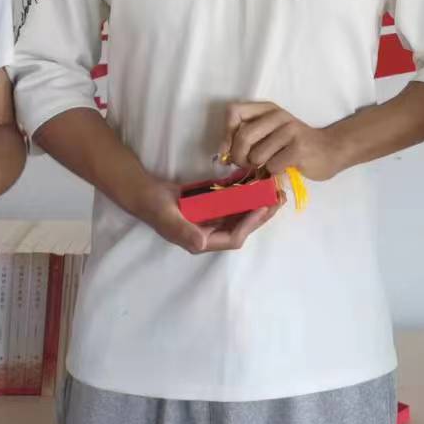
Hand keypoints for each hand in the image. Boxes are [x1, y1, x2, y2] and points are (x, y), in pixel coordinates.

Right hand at [128, 171, 282, 255]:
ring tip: (274, 188)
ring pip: (242, 213)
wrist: (145, 193)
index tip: (262, 207)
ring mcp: (212, 218)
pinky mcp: (212, 206)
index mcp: (202, 240)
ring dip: (258, 201)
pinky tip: (256, 178)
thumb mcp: (167, 219)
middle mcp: (211, 232)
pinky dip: (245, 190)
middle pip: (243, 226)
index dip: (249, 224)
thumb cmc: (154, 207)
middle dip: (261, 213)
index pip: (233, 236)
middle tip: (279, 197)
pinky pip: (233, 200)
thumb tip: (201, 244)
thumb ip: (183, 232)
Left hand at [221, 102, 345, 181]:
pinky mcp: (299, 148)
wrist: (330, 150)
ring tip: (267, 166)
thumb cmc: (294, 144)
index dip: (226, 134)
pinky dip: (273, 172)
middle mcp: (278, 115)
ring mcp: (290, 130)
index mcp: (268, 109)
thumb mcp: (271, 131)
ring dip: (258, 167)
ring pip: (257, 155)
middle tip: (245, 165)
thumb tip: (223, 153)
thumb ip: (249, 135)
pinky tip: (283, 167)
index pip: (234, 112)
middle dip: (239, 157)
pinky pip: (272, 166)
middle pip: (243, 136)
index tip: (228, 150)